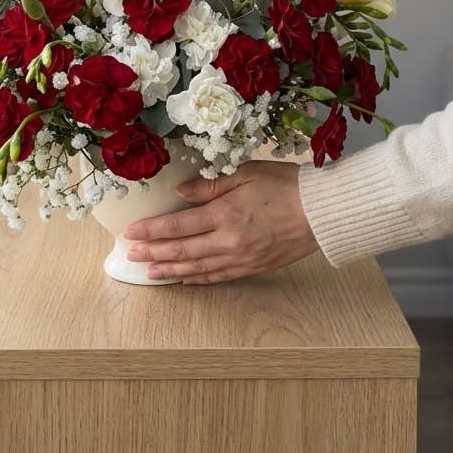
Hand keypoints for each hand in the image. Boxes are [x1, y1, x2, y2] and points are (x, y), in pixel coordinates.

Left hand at [123, 160, 318, 283]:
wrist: (321, 212)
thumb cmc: (286, 185)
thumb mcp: (246, 173)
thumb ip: (210, 184)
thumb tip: (180, 193)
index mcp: (225, 214)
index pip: (178, 225)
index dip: (152, 231)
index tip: (131, 233)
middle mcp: (229, 241)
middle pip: (182, 250)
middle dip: (153, 253)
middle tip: (131, 256)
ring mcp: (241, 258)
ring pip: (198, 268)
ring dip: (171, 271)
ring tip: (150, 273)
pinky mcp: (254, 267)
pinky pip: (220, 277)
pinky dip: (200, 280)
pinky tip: (186, 280)